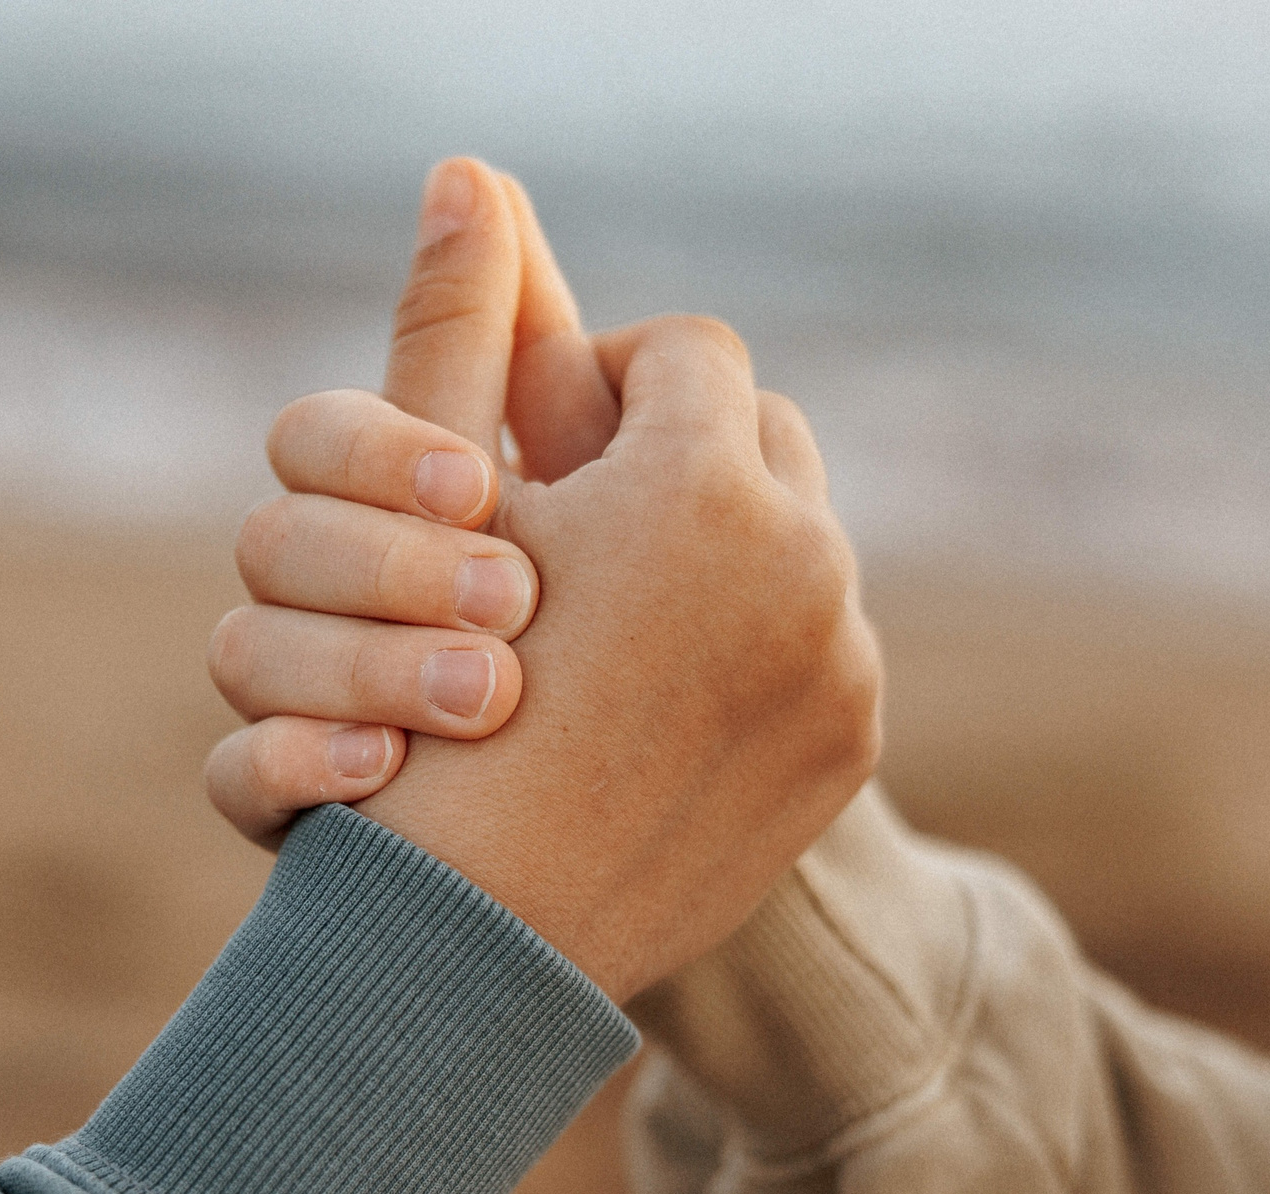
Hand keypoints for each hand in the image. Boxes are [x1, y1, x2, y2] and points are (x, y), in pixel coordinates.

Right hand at [209, 162, 881, 1000]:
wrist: (479, 946)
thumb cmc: (418, 716)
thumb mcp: (435, 514)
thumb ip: (462, 339)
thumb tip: (474, 171)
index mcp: (695, 483)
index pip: (682, 355)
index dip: (608, 387)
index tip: (554, 451)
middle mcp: (803, 557)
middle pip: (763, 437)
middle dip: (684, 464)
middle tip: (597, 527)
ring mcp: (844, 656)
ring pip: (801, 537)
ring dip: (726, 555)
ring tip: (632, 613)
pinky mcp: (851, 740)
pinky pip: (824, 639)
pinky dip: (759, 648)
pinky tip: (669, 697)